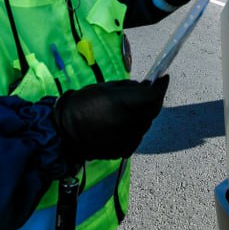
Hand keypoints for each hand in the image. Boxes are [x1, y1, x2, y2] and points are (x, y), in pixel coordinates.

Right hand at [53, 76, 168, 161]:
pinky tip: (121, 125)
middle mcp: (127, 123)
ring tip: (127, 111)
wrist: (65, 132)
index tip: (163, 78)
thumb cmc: (83, 104)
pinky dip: (134, 129)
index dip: (161, 87)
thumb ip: (129, 88)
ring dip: (142, 116)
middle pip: (152, 111)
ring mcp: (126, 140)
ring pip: (145, 125)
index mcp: (121, 104)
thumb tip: (146, 87)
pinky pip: (137, 137)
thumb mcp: (105, 88)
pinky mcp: (123, 151)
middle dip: (151, 101)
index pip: (153, 96)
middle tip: (145, 93)